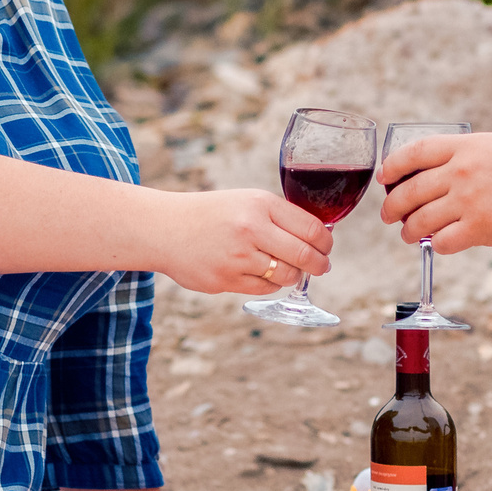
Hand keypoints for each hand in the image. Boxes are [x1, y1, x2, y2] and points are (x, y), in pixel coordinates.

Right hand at [146, 189, 331, 295]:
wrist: (165, 228)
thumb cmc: (211, 214)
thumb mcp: (246, 201)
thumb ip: (279, 216)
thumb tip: (319, 237)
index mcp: (260, 204)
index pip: (311, 228)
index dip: (326, 242)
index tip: (326, 247)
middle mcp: (251, 229)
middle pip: (304, 255)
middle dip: (320, 264)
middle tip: (322, 266)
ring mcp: (238, 257)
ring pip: (286, 275)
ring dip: (294, 275)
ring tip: (289, 270)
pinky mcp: (225, 280)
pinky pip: (264, 288)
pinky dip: (271, 284)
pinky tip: (263, 274)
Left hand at [377, 132, 491, 253]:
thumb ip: (465, 154)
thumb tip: (437, 169)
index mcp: (464, 147)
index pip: (414, 153)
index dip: (393, 166)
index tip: (384, 177)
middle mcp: (460, 173)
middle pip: (410, 191)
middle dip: (392, 206)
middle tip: (388, 215)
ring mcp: (467, 201)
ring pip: (420, 220)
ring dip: (408, 231)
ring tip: (407, 235)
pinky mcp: (478, 228)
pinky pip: (442, 242)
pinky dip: (436, 245)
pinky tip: (438, 244)